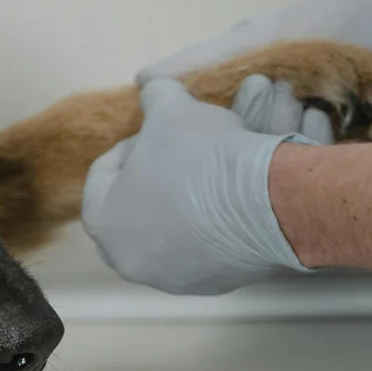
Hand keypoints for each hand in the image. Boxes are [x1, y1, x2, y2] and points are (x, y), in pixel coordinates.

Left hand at [81, 78, 318, 295]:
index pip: (105, 171)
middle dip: (156, 175)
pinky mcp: (214, 284)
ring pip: (171, 229)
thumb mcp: (172, 109)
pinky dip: (213, 224)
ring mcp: (173, 277)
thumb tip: (154, 86)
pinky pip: (205, 247)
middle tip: (181, 152)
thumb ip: (155, 95)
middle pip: (135, 206)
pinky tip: (232, 196)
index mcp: (103, 220)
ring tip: (210, 171)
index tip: (160, 131)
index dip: (134, 142)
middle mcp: (130, 259)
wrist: (268, 203)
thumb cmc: (203, 157)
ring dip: (184, 201)